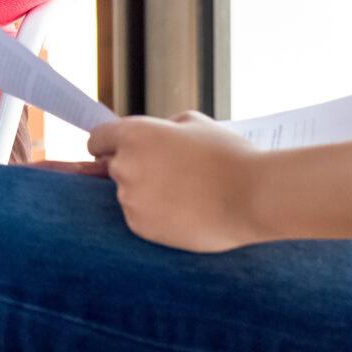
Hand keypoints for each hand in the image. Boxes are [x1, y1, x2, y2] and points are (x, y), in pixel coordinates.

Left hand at [85, 113, 269, 251]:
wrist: (254, 196)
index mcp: (133, 135)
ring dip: (145, 194)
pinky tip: (184, 212)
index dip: (108, 144)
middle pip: (113, 167)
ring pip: (128, 194)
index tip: (114, 151)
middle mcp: (124, 166)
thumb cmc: (228, 155)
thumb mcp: (192, 124)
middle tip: (170, 175)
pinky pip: (140, 218)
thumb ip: (160, 128)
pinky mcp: (141, 227)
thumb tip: (148, 137)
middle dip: (134, 168)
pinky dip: (155, 216)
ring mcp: (131, 199)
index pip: (97, 139)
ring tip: (185, 195)